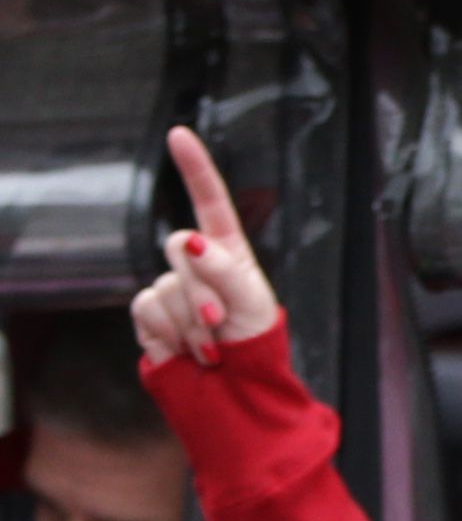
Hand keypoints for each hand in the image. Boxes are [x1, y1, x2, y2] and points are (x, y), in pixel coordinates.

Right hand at [125, 126, 283, 369]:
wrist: (232, 387)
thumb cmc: (253, 340)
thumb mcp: (253, 302)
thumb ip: (224, 270)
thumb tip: (192, 241)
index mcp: (227, 249)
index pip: (209, 200)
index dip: (193, 167)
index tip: (178, 133)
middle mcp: (195, 262)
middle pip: (180, 246)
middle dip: (203, 290)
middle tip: (222, 324)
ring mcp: (169, 286)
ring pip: (165, 286)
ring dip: (192, 323)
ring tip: (212, 344)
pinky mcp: (148, 312)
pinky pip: (147, 310)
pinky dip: (171, 333)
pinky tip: (186, 349)